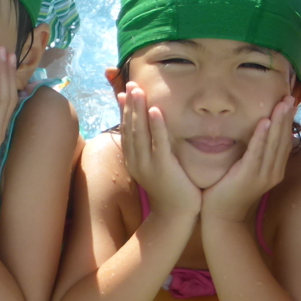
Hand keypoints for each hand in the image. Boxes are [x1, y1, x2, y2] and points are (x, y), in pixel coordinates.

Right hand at [119, 82, 201, 218]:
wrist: (176, 216)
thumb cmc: (170, 190)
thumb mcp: (156, 167)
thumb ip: (152, 149)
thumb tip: (151, 133)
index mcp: (133, 159)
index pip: (126, 130)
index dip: (124, 110)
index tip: (123, 92)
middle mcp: (136, 160)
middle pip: (130, 127)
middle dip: (130, 104)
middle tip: (130, 84)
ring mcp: (148, 164)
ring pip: (140, 132)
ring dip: (139, 110)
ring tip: (138, 91)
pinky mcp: (163, 167)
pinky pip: (158, 143)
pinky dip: (156, 126)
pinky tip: (155, 110)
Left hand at [201, 97, 296, 223]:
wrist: (221, 218)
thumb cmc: (229, 193)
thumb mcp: (246, 171)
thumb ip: (254, 156)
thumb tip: (255, 135)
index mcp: (274, 170)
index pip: (284, 141)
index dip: (287, 122)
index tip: (289, 103)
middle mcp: (273, 172)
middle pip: (282, 139)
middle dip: (286, 117)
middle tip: (289, 97)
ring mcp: (263, 175)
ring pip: (273, 144)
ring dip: (278, 122)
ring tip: (282, 104)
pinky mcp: (249, 176)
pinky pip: (257, 152)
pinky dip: (262, 136)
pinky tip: (265, 122)